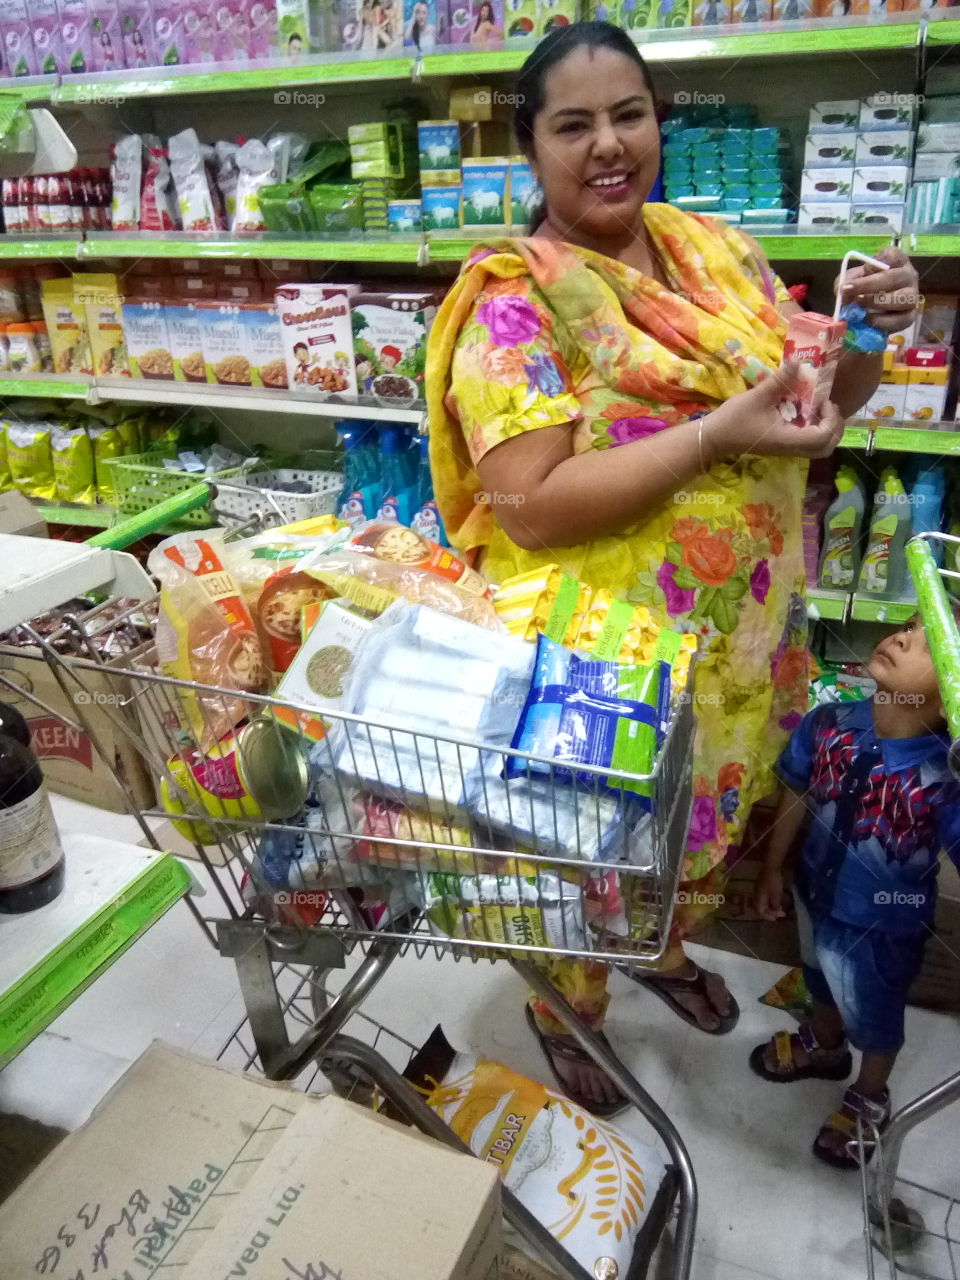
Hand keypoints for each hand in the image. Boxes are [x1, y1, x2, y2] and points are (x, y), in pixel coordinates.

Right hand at [704, 362, 844, 461]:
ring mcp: (787, 449)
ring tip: (820, 410)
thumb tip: (798, 361)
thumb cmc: (734, 419)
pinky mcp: (783, 446)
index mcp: (788, 439)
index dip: (830, 419)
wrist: (715, 437)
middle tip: (828, 407)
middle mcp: (791, 448)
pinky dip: (815, 430)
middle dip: (835, 427)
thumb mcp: (757, 396)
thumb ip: (780, 380)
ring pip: (819, 448)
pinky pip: (808, 443)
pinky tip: (806, 413)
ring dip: (826, 430)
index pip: (823, 437)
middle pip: (827, 447)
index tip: (822, 401)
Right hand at [754, 866, 786, 922]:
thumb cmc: (773, 881)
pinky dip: (771, 902)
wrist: (771, 866)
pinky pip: (765, 898)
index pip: (760, 912)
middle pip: (761, 908)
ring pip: (763, 903)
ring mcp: (758, 890)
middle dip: (771, 913)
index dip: (768, 917)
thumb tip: (776, 910)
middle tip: (782, 914)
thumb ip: (775, 904)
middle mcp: (756, 895)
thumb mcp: (776, 894)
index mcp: (758, 898)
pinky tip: (777, 901)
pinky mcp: (761, 886)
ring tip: (781, 909)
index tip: (777, 918)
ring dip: (771, 908)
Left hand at [834, 245, 919, 334]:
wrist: (875, 310)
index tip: (862, 270)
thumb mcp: (855, 278)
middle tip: (848, 290)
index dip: (875, 263)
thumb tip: (844, 292)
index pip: (892, 255)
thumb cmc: (866, 287)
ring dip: (877, 302)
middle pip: (893, 278)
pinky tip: (868, 320)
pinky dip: (882, 322)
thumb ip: (847, 280)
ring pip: (901, 299)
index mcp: (897, 261)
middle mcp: (908, 276)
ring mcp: (913, 296)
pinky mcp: (910, 316)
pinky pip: (900, 320)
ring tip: (859, 305)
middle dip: (868, 285)